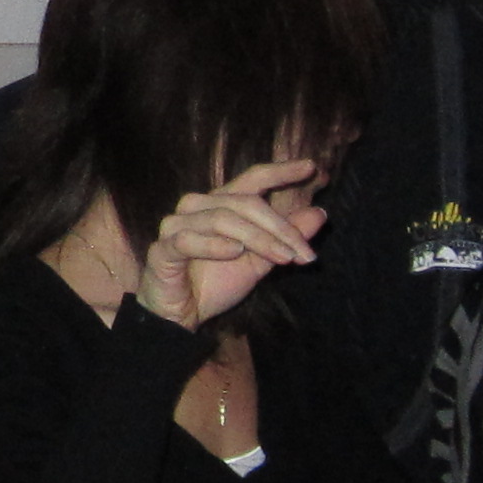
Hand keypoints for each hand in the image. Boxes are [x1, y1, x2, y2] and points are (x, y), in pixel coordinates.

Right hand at [134, 163, 323, 331]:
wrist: (182, 316)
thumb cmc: (216, 282)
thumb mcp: (260, 262)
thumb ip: (285, 238)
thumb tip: (320, 213)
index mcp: (221, 204)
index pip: (252, 179)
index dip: (280, 171)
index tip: (311, 166)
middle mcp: (197, 207)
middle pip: (245, 203)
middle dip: (280, 228)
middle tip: (304, 253)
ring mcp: (176, 226)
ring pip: (223, 219)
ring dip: (258, 239)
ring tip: (282, 258)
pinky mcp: (162, 249)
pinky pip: (189, 240)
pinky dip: (214, 245)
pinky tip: (235, 253)